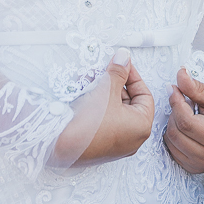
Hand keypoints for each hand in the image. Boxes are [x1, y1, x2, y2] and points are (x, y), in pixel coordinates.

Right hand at [75, 49, 154, 163]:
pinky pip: (104, 120)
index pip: (144, 95)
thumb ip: (118, 72)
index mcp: (141, 127)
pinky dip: (97, 105)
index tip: (122, 65)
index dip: (133, 76)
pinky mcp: (100, 146)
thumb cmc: (89, 123)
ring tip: (89, 79)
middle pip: (128, 103)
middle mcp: (132, 139)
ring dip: (103, 92)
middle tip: (104, 71)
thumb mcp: (106, 90)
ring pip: (114, 110)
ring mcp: (116, 145)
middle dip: (115, 83)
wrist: (60, 145)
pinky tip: (84, 93)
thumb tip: (124, 58)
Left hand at [164, 67, 203, 173]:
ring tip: (187, 114)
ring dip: (173, 123)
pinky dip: (174, 136)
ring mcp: (202, 165)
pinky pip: (172, 151)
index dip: (176, 101)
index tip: (174, 88)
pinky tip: (185, 127)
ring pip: (171, 141)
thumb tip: (180, 75)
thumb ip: (197, 88)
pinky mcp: (195, 167)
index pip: (186, 122)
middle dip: (175, 112)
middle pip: (175, 132)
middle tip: (185, 101)